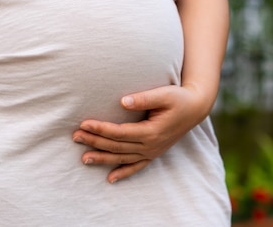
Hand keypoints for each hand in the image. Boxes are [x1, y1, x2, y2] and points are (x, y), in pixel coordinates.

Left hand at [72, 84, 208, 183]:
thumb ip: (144, 98)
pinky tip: (110, 178)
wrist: (196, 108)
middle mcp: (151, 145)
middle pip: (117, 146)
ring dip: (103, 158)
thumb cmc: (179, 98)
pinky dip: (124, 172)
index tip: (84, 123)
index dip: (101, 129)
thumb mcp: (165, 94)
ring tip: (83, 158)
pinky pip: (137, 166)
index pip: (119, 132)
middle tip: (75, 136)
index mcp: (152, 131)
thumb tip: (122, 101)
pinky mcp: (154, 153)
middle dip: (95, 141)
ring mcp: (153, 151)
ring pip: (123, 158)